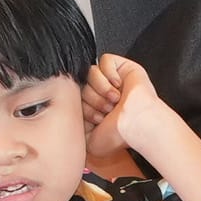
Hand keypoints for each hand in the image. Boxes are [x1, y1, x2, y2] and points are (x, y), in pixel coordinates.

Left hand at [79, 49, 179, 168]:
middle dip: (93, 99)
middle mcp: (102, 93)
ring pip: (91, 72)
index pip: (74, 97)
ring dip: (101, 88)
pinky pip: (104, 61)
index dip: (83, 106)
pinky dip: (109, 74)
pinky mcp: (122, 67)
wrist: (135, 123)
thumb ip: (74, 129)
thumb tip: (66, 118)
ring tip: (114, 99)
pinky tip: (118, 85)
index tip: (96, 118)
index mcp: (94, 107)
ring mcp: (112, 80)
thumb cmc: (119, 133)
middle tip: (107, 110)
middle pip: (81, 84)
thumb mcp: (88, 139)